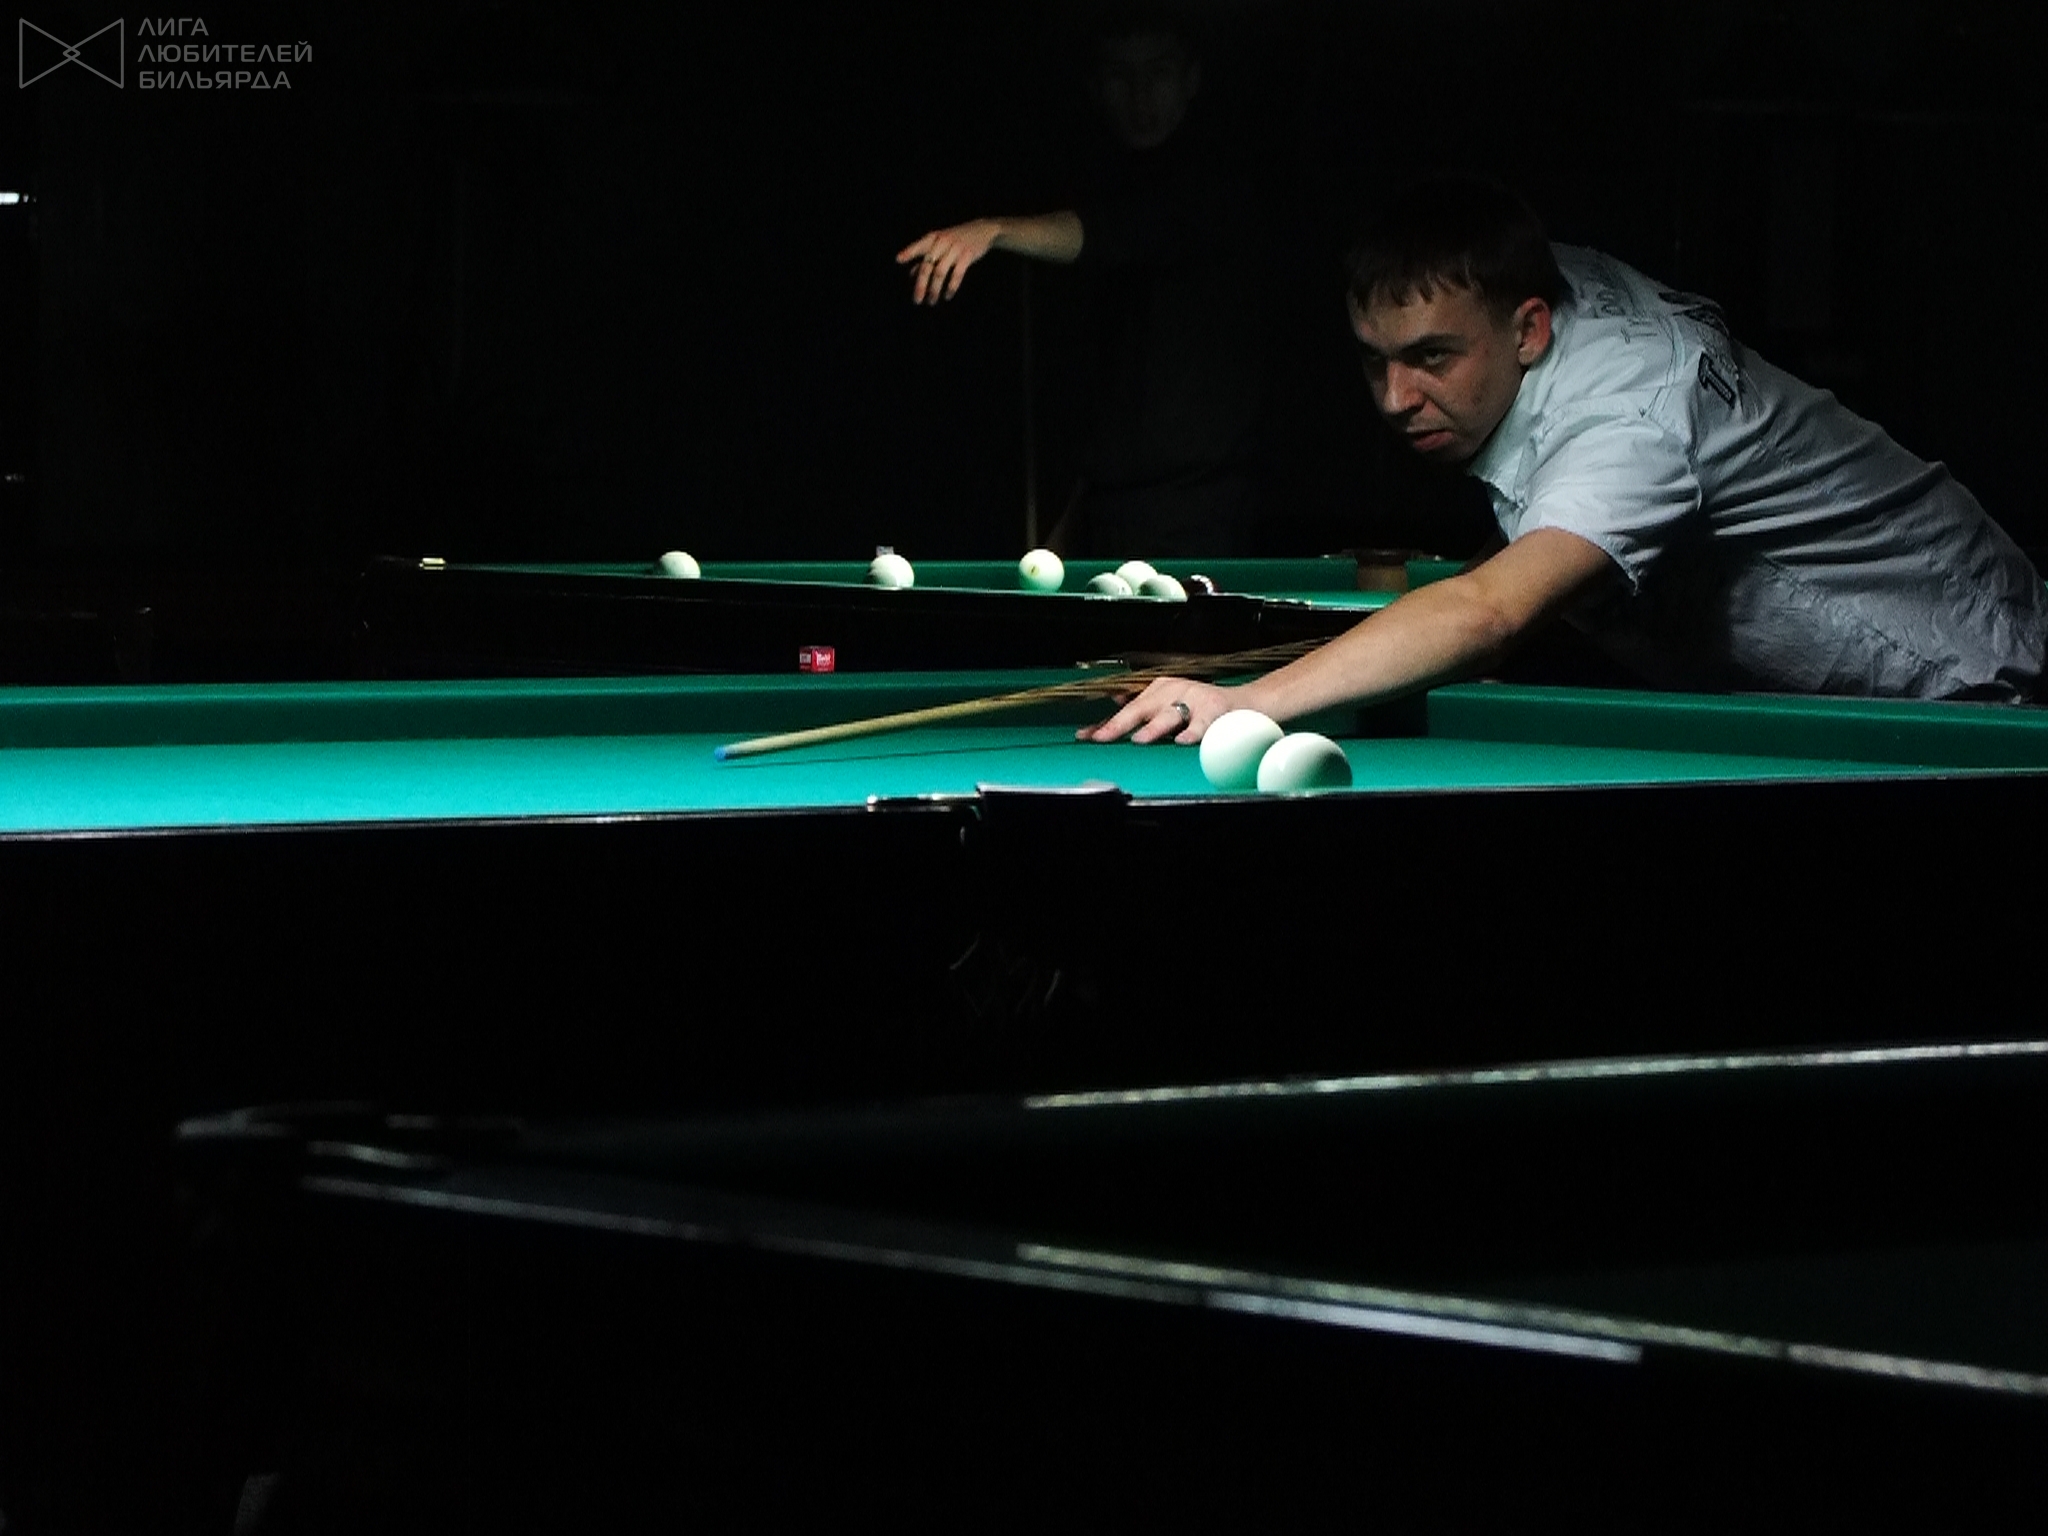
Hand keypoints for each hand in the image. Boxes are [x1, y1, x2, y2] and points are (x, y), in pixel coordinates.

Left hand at [896, 220, 999, 303]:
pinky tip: (947, 296)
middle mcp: (942, 242)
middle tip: (916, 300)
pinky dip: (951, 287)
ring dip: (934, 289)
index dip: (909, 252)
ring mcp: (955, 248)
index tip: (898, 260)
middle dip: (921, 284)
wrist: (982, 231)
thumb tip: (911, 275)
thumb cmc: (956, 239)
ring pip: (940, 273)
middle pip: (927, 265)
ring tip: (931, 301)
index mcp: (934, 237)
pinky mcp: (967, 256)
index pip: (919, 246)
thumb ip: (926, 257)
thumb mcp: (940, 243)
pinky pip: (957, 274)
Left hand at [1078, 677, 1238, 744]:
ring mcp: (1195, 698)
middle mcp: (1174, 690)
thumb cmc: (1204, 708)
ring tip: (1139, 740)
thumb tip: (1110, 712)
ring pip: (1169, 715)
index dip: (1105, 724)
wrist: (1247, 703)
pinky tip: (1182, 742)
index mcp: (1159, 690)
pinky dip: (1192, 733)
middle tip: (1101, 737)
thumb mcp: (1171, 706)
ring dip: (1153, 728)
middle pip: (1141, 708)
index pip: (1127, 709)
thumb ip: (1145, 712)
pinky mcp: (1216, 710)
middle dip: (1119, 724)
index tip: (1084, 737)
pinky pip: (1201, 724)